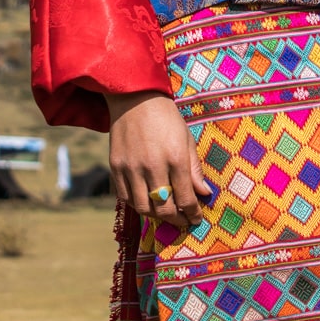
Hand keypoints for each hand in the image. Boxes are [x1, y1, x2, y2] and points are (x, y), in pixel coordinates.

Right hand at [107, 91, 210, 228]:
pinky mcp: (115, 167)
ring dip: (156, 216)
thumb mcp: (187, 139)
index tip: (196, 219)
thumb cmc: (166, 118)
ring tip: (165, 213)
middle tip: (183, 221)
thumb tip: (204, 193)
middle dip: (176, 220)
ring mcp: (131, 168)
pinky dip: (137, 205)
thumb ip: (194, 169)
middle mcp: (152, 166)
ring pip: (143, 208)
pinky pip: (125, 198)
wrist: (134, 98)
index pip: (186, 199)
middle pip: (164, 208)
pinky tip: (146, 202)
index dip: (193, 214)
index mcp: (175, 158)